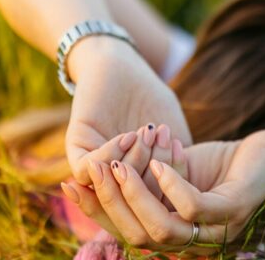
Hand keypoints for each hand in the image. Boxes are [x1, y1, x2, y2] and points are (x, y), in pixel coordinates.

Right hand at [64, 127, 264, 253]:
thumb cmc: (223, 164)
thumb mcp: (175, 172)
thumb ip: (142, 181)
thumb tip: (96, 175)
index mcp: (177, 238)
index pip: (126, 232)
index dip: (95, 210)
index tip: (70, 181)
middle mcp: (195, 245)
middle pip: (137, 237)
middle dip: (108, 203)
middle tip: (92, 169)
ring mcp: (218, 232)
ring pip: (162, 229)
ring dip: (135, 196)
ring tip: (120, 165)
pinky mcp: (235, 210)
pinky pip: (194, 208)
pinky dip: (171, 184)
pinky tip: (160, 162)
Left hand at [65, 37, 191, 187]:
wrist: (125, 65)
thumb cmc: (151, 98)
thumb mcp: (172, 135)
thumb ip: (178, 166)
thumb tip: (188, 198)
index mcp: (139, 179)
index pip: (155, 199)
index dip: (172, 180)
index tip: (180, 149)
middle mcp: (114, 177)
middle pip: (135, 199)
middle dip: (156, 170)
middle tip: (164, 139)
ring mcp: (94, 165)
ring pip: (112, 186)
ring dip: (135, 161)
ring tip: (149, 133)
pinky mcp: (76, 148)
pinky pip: (87, 168)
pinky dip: (111, 153)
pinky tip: (128, 134)